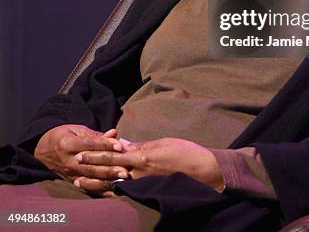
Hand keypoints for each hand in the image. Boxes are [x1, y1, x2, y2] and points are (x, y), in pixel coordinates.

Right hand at [34, 125, 129, 196]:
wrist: (41, 149)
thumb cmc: (63, 135)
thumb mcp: (76, 130)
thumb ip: (95, 135)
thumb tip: (114, 133)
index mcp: (68, 144)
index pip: (90, 145)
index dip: (105, 145)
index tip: (120, 146)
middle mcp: (68, 160)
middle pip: (91, 165)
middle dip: (109, 167)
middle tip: (125, 169)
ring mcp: (69, 173)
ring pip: (90, 178)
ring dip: (107, 179)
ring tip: (121, 179)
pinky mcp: (71, 181)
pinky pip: (86, 187)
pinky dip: (100, 189)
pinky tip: (112, 189)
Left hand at [75, 137, 223, 191]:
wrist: (204, 172)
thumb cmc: (185, 153)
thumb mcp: (163, 143)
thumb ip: (141, 145)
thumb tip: (121, 144)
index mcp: (142, 157)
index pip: (113, 154)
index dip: (97, 153)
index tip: (82, 151)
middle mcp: (139, 173)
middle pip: (110, 170)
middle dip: (92, 167)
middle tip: (76, 165)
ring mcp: (142, 185)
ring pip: (114, 184)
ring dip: (97, 182)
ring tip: (81, 181)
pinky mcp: (148, 193)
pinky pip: (126, 193)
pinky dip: (112, 192)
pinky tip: (103, 193)